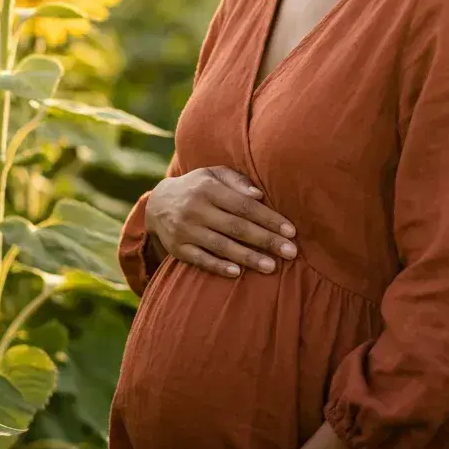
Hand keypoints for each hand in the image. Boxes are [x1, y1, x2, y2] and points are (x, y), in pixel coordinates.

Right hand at [145, 166, 297, 278]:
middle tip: (291, 252)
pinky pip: (201, 259)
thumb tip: (259, 195)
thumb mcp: (214, 174)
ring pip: (221, 246)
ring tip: (271, 267)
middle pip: (237, 227)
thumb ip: (237, 181)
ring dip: (248, 257)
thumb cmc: (198, 187)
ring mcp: (185, 230)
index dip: (269, 219)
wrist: (157, 203)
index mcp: (208, 188)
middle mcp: (196, 209)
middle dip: (266, 240)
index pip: (245, 206)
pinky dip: (219, 266)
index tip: (291, 231)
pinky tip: (238, 273)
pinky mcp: (177, 249)